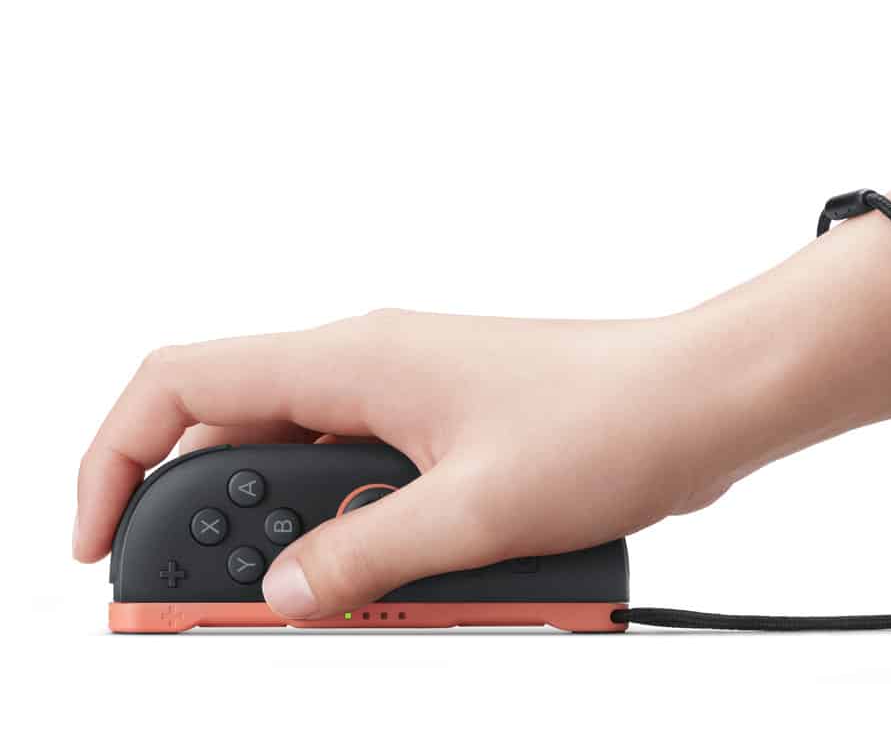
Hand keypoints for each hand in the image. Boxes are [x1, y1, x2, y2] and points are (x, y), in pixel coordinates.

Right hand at [73, 309, 769, 618]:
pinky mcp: (453, 435)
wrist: (704, 400)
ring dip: (308, 550)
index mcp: (356, 360)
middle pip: (242, 445)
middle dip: (223, 535)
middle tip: (228, 612)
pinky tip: (403, 589)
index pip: (183, 384)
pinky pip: (378, 490)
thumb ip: (363, 557)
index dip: (118, 461)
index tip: (105, 549)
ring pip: (314, 478)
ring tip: (341, 607)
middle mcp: (374, 369)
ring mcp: (414, 402)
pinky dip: (368, 542)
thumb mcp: (473, 513)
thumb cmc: (613, 419)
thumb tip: (281, 594)